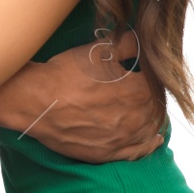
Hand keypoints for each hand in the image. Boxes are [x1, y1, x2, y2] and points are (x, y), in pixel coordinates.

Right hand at [0, 31, 166, 162]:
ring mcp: (125, 138)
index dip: (150, 75)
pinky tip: (155, 138)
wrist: (35, 101)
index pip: (157, 83)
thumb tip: (141, 39)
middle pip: (155, 105)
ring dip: (150, 117)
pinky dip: (150, 144)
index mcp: (140, 90)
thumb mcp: (97, 51)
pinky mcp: (110, 153)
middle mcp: (138, 117)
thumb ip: (126, 44)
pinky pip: (139, 151)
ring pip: (150, 128)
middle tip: (134, 86)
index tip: (141, 70)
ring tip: (142, 108)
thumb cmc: (65, 74)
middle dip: (148, 95)